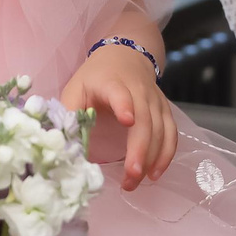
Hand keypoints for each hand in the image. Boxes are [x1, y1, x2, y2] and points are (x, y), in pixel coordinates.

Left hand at [60, 41, 175, 189]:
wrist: (124, 55)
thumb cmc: (95, 78)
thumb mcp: (75, 89)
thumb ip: (70, 114)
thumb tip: (65, 146)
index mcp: (112, 83)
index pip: (120, 93)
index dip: (124, 106)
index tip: (127, 121)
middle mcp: (139, 90)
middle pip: (145, 119)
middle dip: (140, 150)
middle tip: (130, 176)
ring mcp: (155, 100)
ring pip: (161, 129)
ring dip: (152, 157)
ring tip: (137, 180)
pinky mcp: (165, 110)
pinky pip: (171, 132)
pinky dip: (166, 154)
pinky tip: (155, 172)